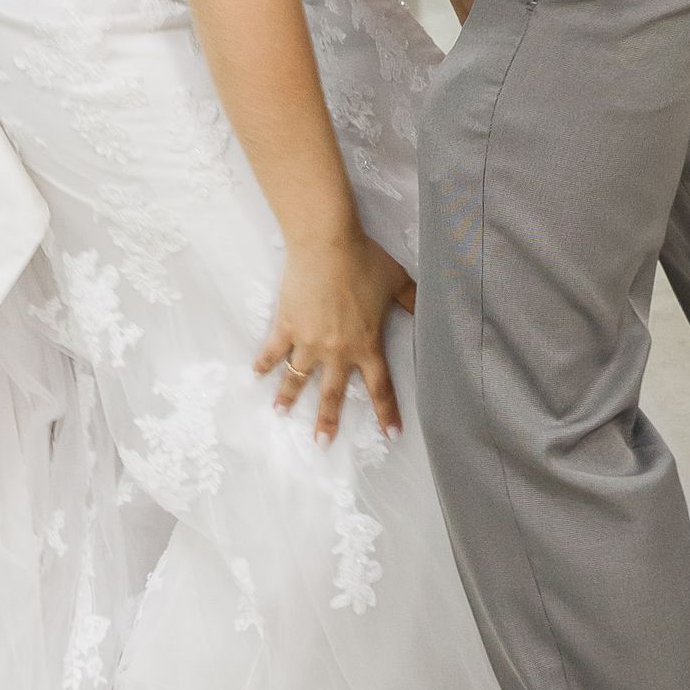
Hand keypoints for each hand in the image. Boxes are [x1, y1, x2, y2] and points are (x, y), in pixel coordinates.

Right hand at [254, 228, 412, 443]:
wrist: (327, 244)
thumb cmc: (364, 260)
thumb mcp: (397, 281)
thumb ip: (412, 301)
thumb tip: (432, 309)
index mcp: (367, 344)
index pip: (380, 387)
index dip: (386, 412)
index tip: (391, 435)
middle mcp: (337, 351)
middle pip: (333, 394)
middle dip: (327, 421)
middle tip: (321, 444)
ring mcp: (308, 341)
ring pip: (297, 378)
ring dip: (288, 397)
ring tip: (280, 412)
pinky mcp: (287, 326)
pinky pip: (273, 350)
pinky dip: (264, 363)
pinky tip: (256, 374)